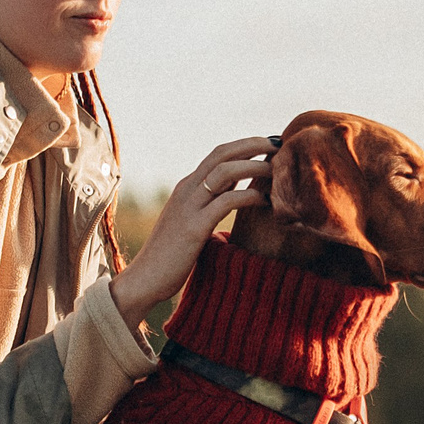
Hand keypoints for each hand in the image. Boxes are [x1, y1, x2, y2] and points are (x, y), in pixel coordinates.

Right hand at [110, 136, 273, 323]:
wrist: (144, 280)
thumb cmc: (171, 255)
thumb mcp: (192, 220)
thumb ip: (211, 202)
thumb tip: (236, 189)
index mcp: (186, 187)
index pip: (218, 154)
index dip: (245, 145)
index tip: (270, 144)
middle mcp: (186, 190)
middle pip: (222, 154)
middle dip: (253, 145)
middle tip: (279, 144)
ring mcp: (188, 207)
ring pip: (224, 171)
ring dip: (253, 165)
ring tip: (276, 169)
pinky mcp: (194, 227)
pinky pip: (226, 202)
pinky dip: (249, 196)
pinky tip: (265, 200)